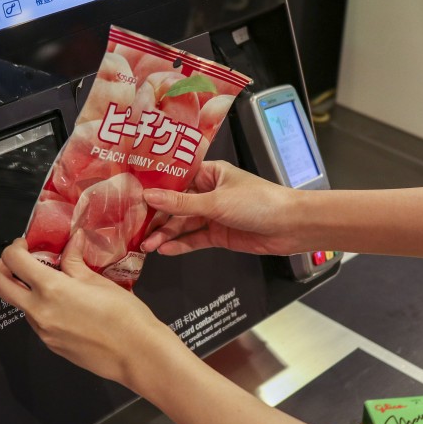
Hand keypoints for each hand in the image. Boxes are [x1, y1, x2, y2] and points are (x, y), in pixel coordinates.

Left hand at [0, 232, 184, 389]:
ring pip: (20, 305)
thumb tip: (72, 241)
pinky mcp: (51, 345)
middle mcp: (39, 311)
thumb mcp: (99, 281)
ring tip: (54, 283)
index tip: (25, 244)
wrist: (136, 354)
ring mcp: (42, 331)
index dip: (14, 248)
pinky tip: (67, 306)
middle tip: (21, 260)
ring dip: (26, 290)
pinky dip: (43, 307)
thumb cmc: (124, 315)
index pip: (13, 261)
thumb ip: (76, 262)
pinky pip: (37, 321)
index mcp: (51, 289)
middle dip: (3, 268)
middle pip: (1, 286)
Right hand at [140, 161, 301, 255]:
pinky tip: (164, 250)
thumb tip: (149, 196)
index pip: (176, 178)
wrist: (290, 226)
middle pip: (176, 204)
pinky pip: (194, 239)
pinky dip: (180, 245)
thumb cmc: (258, 202)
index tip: (133, 197)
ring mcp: (214, 215)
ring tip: (146, 245)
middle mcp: (210, 192)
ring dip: (166, 234)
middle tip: (136, 229)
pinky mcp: (219, 235)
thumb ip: (181, 203)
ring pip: (183, 224)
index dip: (156, 188)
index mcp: (211, 173)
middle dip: (157, 217)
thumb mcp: (216, 202)